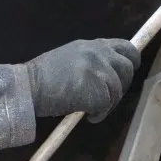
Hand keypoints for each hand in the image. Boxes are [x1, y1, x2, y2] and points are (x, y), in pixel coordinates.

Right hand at [24, 38, 140, 122]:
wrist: (29, 87)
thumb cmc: (43, 77)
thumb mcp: (70, 57)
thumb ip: (91, 60)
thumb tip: (106, 73)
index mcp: (93, 45)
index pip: (126, 47)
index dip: (131, 61)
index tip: (126, 73)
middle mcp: (100, 53)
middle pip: (127, 68)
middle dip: (121, 86)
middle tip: (108, 98)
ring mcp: (100, 71)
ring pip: (117, 91)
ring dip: (107, 104)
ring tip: (91, 110)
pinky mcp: (98, 90)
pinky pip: (106, 105)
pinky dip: (99, 114)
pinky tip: (87, 116)